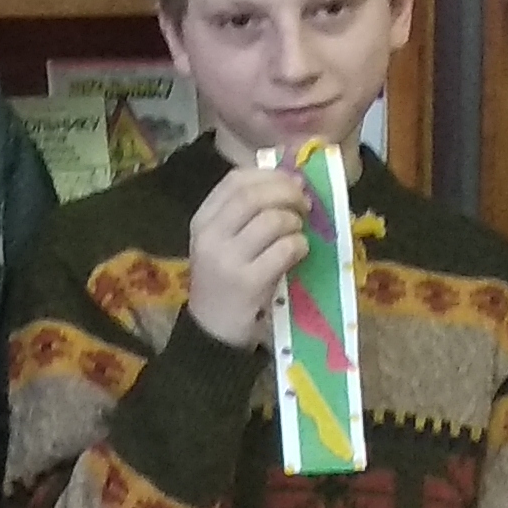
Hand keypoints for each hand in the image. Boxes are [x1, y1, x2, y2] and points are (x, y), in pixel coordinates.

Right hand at [182, 160, 318, 350]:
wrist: (212, 332)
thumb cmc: (224, 283)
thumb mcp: (222, 244)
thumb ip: (246, 215)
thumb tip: (292, 182)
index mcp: (202, 221)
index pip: (235, 180)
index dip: (270, 175)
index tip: (292, 181)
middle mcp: (210, 236)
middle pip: (254, 195)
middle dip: (287, 193)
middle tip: (305, 203)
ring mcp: (228, 260)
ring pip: (272, 220)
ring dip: (295, 222)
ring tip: (298, 233)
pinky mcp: (248, 283)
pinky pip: (285, 249)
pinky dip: (300, 246)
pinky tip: (299, 253)